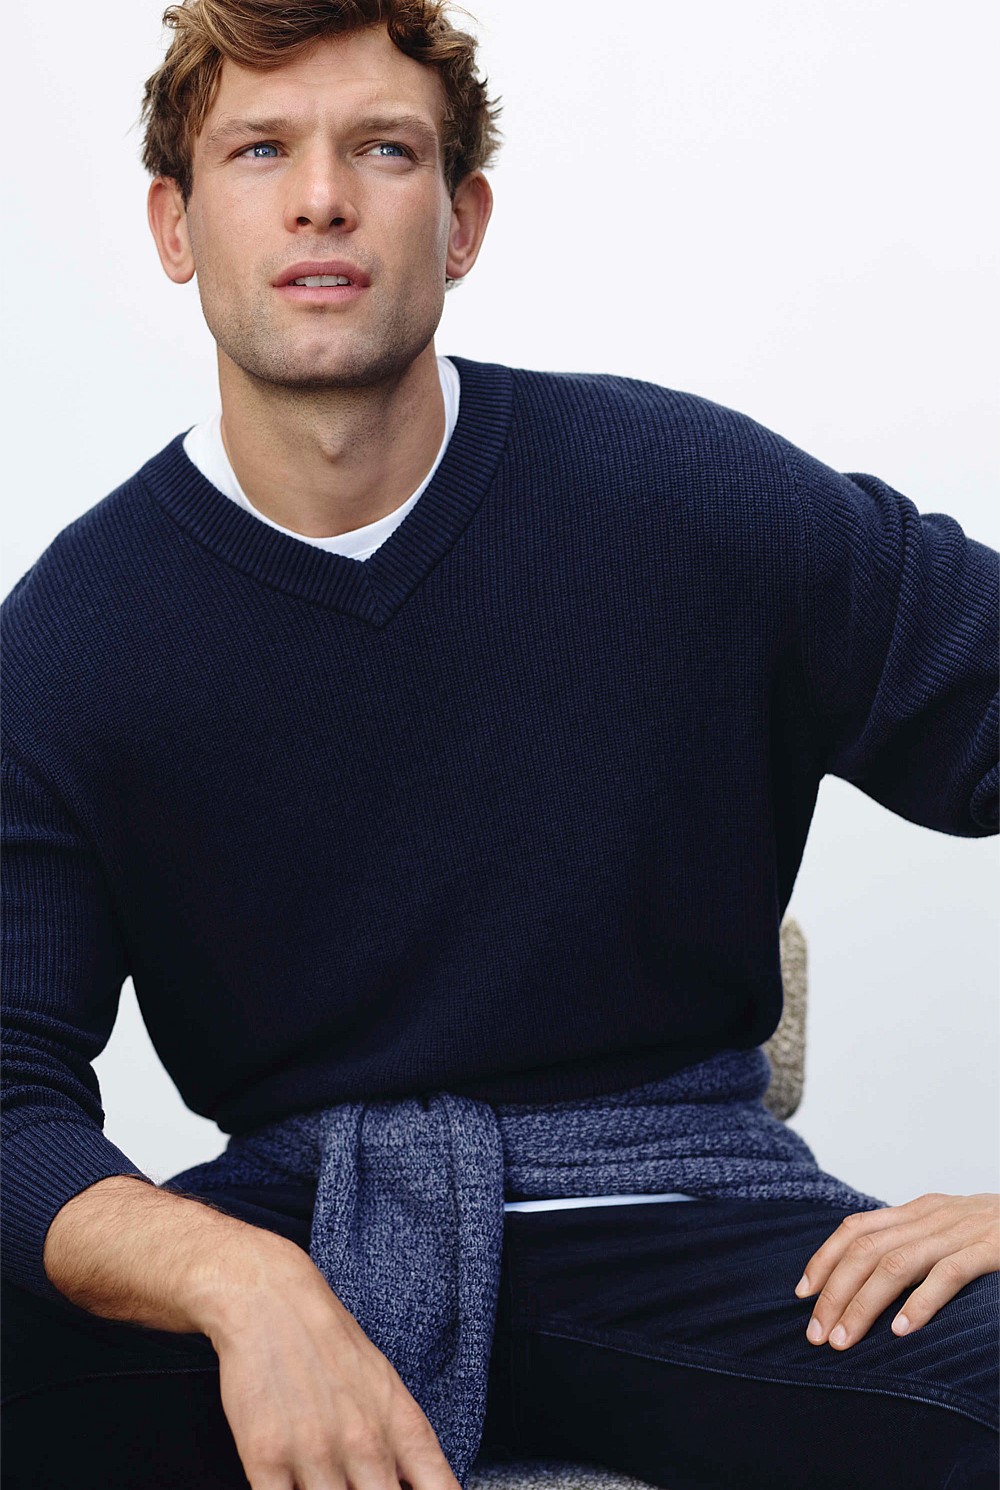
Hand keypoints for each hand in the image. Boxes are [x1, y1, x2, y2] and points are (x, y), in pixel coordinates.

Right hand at [201, 1235, 460, 1489]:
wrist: (272, 1299)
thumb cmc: (329, 1341)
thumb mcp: (385, 1386)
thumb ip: (404, 1446)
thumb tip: (415, 1486)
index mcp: (401, 1426)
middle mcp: (365, 1444)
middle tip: (357, 1483)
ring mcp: (316, 1454)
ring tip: (323, 1478)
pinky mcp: (266, 1458)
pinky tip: (293, 1485)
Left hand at [794, 1192, 999, 1350]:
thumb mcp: (951, 1228)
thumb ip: (916, 1244)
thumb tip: (871, 1278)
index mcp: (919, 1210)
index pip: (856, 1229)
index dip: (824, 1259)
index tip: (802, 1294)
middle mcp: (932, 1217)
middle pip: (865, 1250)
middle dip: (834, 1292)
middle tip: (816, 1334)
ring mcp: (961, 1232)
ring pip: (895, 1264)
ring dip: (864, 1304)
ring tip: (844, 1339)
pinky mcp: (990, 1249)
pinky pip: (948, 1274)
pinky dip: (920, 1303)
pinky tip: (901, 1331)